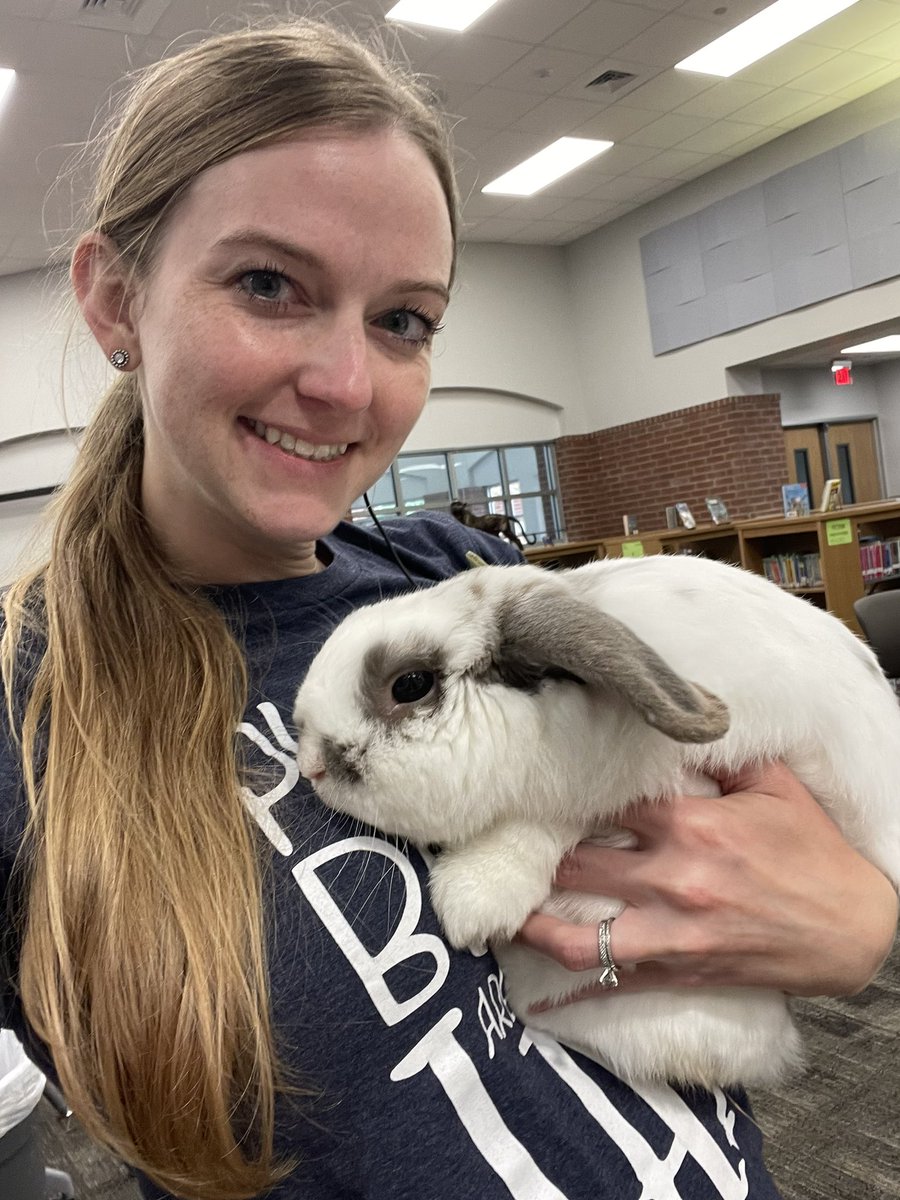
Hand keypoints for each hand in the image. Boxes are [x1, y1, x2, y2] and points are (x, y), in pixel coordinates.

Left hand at [517, 761, 898, 1001]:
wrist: (853, 931)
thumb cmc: (815, 854)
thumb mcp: (777, 788)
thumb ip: (724, 756)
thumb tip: (685, 721)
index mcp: (694, 825)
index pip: (610, 802)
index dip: (571, 793)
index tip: (543, 789)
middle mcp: (675, 878)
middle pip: (579, 864)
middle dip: (540, 854)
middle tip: (510, 844)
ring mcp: (675, 932)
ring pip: (582, 935)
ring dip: (537, 923)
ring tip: (507, 911)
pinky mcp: (681, 970)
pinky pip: (615, 981)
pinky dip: (576, 982)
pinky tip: (541, 983)